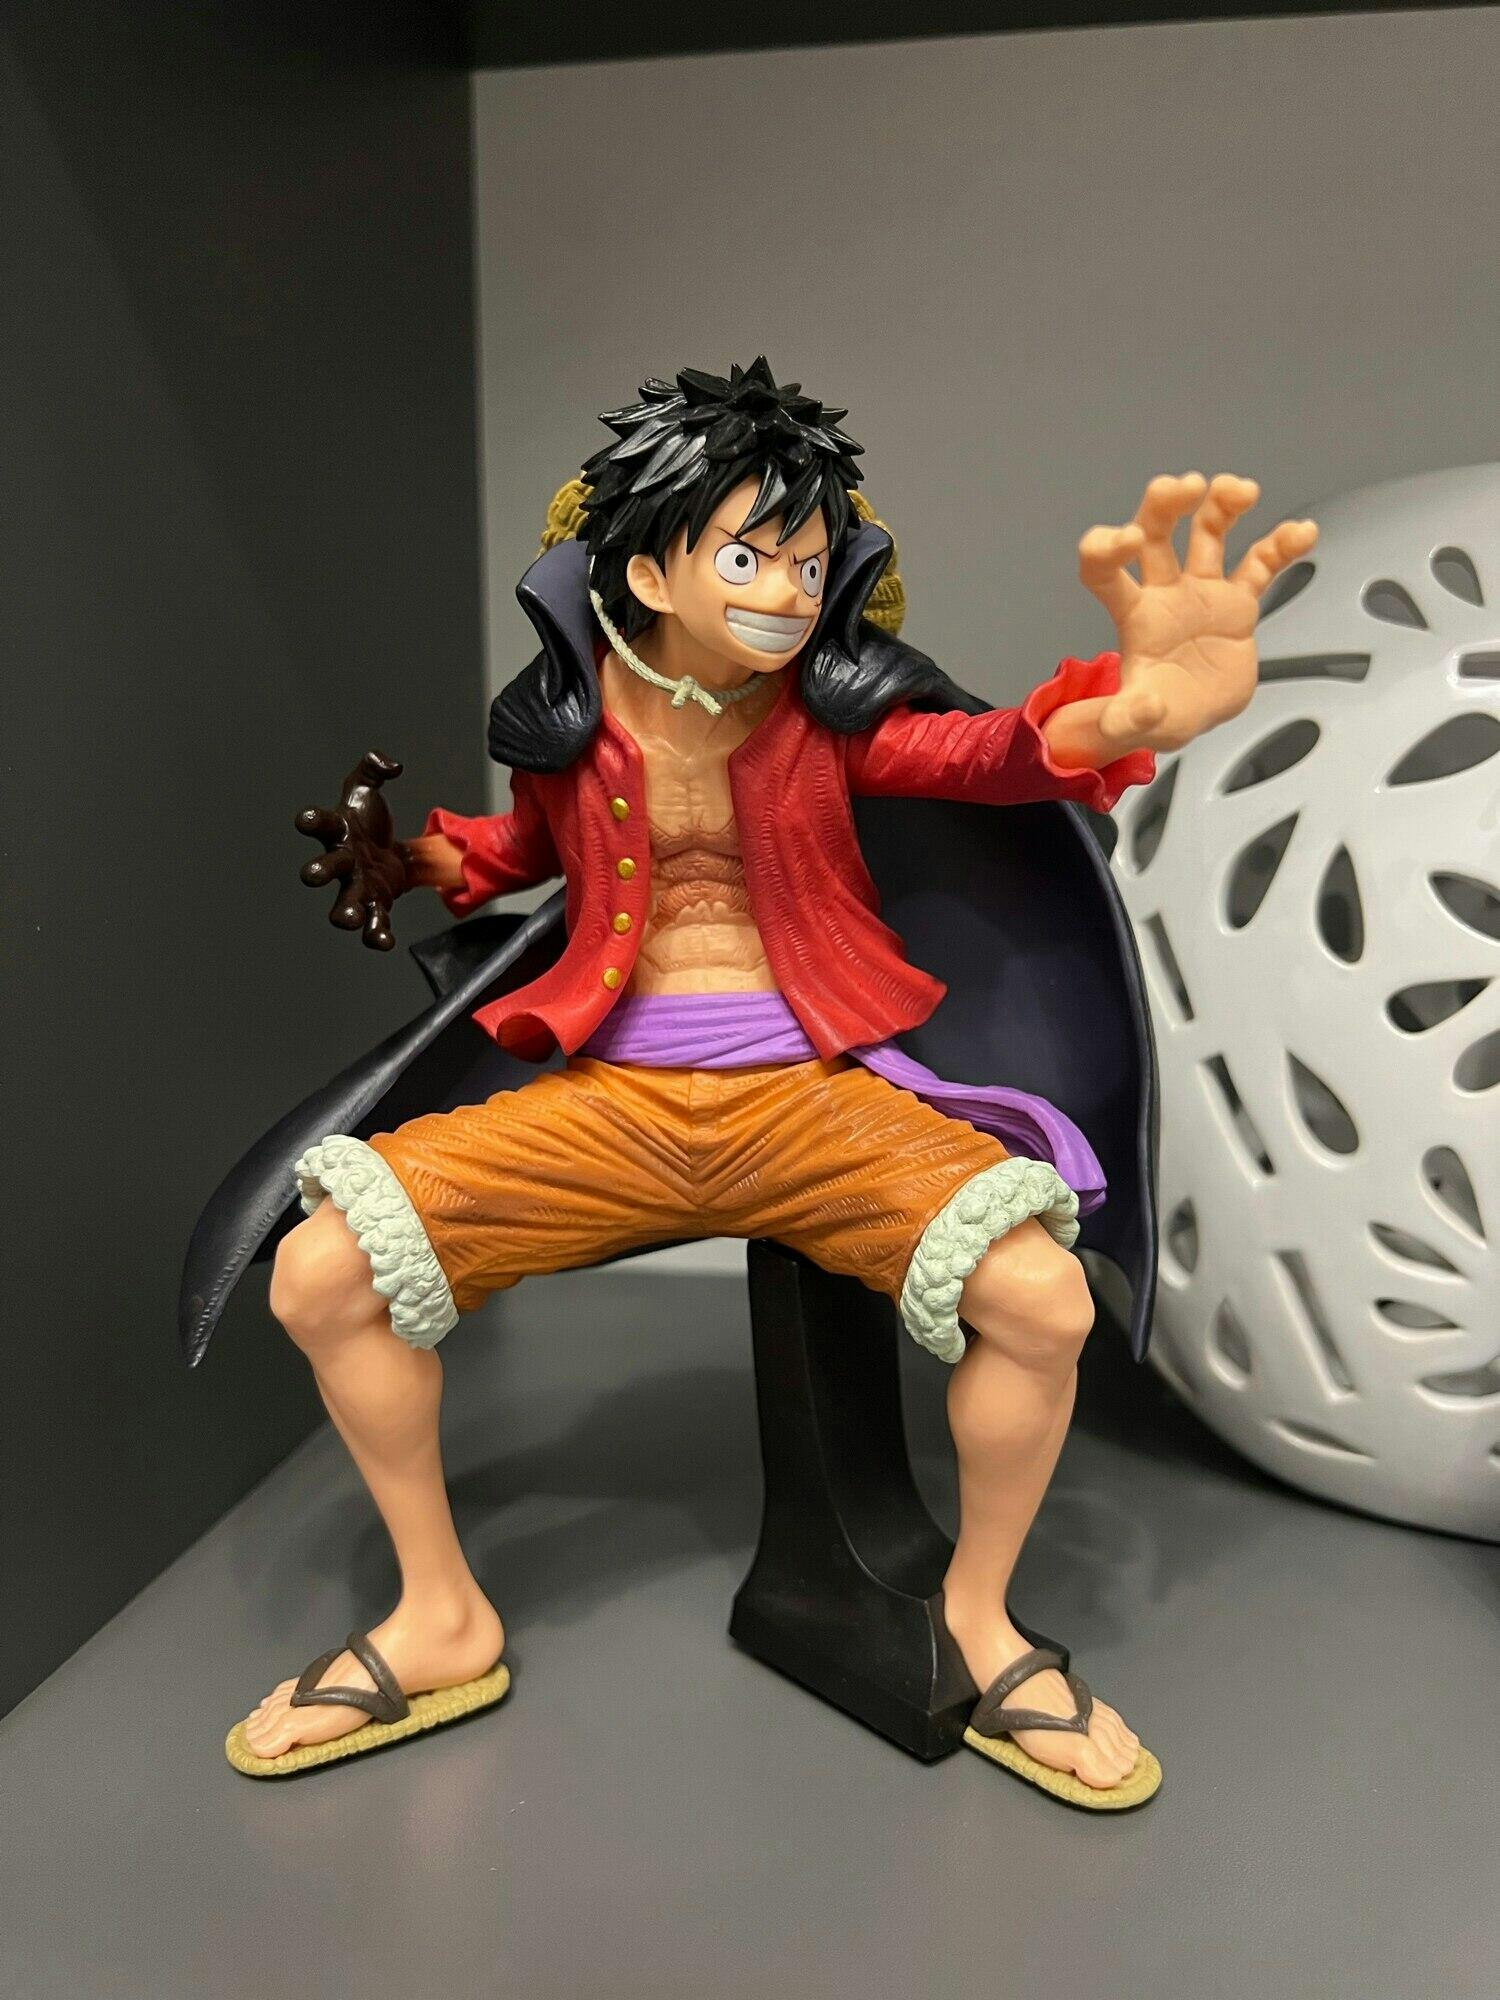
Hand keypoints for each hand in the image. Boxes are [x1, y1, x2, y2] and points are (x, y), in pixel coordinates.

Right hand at [295, 751, 410, 951]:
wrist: (386, 848)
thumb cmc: (367, 818)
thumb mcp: (367, 788)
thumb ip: (374, 768)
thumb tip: (391, 765)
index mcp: (338, 831)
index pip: (320, 824)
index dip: (312, 820)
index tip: (305, 819)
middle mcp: (342, 861)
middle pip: (326, 868)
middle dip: (318, 871)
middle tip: (313, 875)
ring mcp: (357, 885)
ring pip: (346, 903)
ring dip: (346, 913)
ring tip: (351, 920)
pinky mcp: (376, 903)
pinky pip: (375, 922)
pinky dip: (377, 934)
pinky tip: (384, 942)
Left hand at [1076, 473, 1317, 752]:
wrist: (1196, 714)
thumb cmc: (1160, 714)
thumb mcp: (1135, 726)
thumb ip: (1128, 721)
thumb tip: (1141, 711)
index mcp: (1133, 614)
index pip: (1104, 571)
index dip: (1105, 549)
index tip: (1122, 539)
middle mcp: (1164, 592)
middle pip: (1156, 533)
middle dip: (1165, 505)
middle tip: (1187, 486)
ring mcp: (1202, 591)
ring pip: (1208, 534)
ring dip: (1221, 505)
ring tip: (1242, 490)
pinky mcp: (1238, 602)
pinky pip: (1260, 564)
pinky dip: (1280, 545)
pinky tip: (1302, 532)